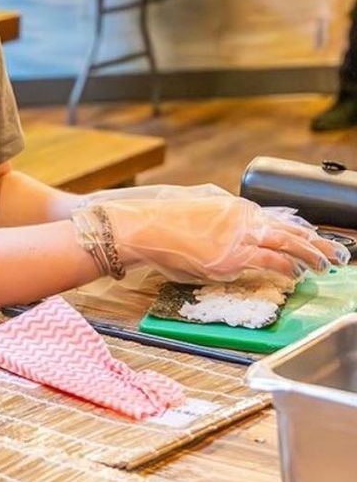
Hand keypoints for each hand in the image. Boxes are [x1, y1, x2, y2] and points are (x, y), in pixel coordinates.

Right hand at [97, 193, 345, 283]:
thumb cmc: (164, 222)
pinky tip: (297, 274)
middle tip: (337, 253)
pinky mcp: (231, 258)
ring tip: (326, 265)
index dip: (300, 231)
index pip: (278, 220)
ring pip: (288, 245)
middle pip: (291, 230)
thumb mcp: (198, 207)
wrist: (145, 228)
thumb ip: (221, 213)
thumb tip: (231, 216)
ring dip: (311, 256)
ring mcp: (239, 238)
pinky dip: (287, 268)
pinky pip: (269, 262)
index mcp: (236, 208)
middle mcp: (243, 220)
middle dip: (317, 243)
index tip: (314, 238)